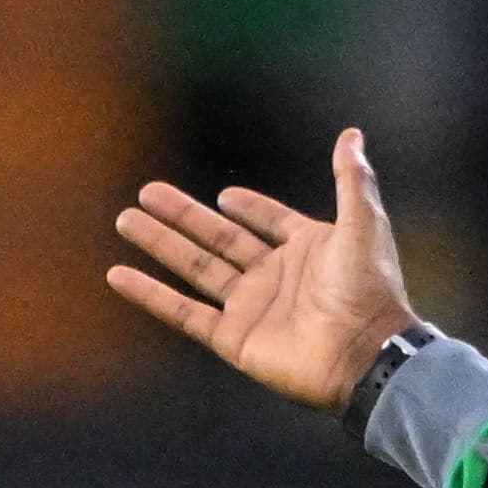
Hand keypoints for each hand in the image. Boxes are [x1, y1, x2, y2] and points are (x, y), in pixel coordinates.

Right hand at [106, 128, 421, 413]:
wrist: (363, 353)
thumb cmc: (368, 289)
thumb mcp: (363, 223)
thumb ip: (352, 179)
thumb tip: (352, 134)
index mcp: (308, 249)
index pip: (271, 222)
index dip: (252, 209)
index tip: (225, 195)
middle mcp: (276, 276)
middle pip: (219, 239)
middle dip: (184, 216)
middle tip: (148, 192)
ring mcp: (251, 307)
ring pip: (195, 269)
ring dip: (160, 244)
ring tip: (126, 219)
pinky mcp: (233, 338)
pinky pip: (183, 313)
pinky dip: (150, 295)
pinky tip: (119, 275)